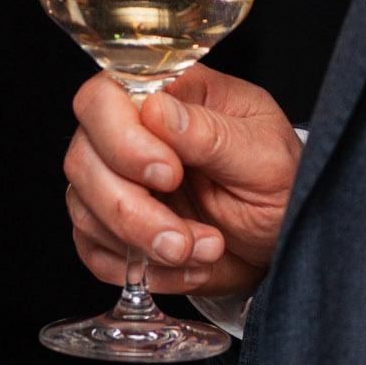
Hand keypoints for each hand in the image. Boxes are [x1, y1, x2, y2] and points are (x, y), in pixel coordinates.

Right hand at [63, 66, 298, 305]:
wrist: (283, 239)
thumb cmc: (279, 184)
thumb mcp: (264, 156)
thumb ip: (212, 133)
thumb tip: (157, 110)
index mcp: (168, 96)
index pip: (104, 97)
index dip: (122, 137)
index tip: (170, 174)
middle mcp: (131, 133)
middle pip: (82, 158)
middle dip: (130, 208)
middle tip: (185, 236)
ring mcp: (115, 181)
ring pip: (83, 208)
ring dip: (142, 242)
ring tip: (206, 250)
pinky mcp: (112, 227)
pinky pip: (93, 249)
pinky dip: (140, 268)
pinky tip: (187, 268)